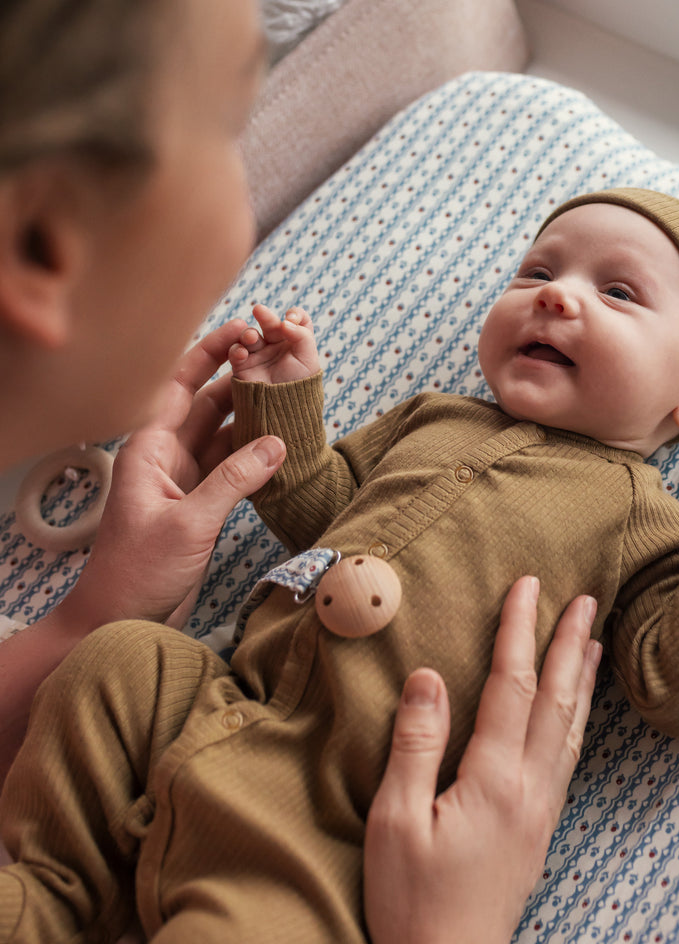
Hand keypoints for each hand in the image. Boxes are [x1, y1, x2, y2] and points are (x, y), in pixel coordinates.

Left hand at [61, 319, 286, 631]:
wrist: (117, 621)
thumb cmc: (136, 572)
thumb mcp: (190, 523)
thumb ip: (235, 480)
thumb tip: (277, 442)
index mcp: (149, 447)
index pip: (182, 384)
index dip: (212, 352)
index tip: (245, 329)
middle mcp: (165, 455)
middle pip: (209, 403)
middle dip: (242, 379)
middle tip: (281, 359)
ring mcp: (184, 478)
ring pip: (224, 433)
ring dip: (254, 417)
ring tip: (290, 394)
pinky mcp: (200, 502)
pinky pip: (232, 465)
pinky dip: (255, 453)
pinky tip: (282, 441)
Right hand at [228, 303, 320, 384]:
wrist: (283, 414)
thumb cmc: (300, 388)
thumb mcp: (309, 360)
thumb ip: (302, 336)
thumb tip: (286, 320)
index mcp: (296, 341)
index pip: (296, 319)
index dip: (295, 314)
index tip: (292, 318)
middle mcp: (277, 345)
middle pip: (270, 323)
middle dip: (266, 316)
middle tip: (259, 310)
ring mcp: (259, 354)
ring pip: (250, 336)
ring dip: (248, 334)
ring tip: (251, 338)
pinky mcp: (243, 366)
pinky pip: (236, 352)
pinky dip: (236, 350)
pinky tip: (241, 353)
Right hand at [364, 577, 601, 943]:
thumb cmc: (413, 903)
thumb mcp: (395, 822)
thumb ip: (415, 745)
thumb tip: (427, 676)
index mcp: (494, 780)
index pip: (511, 687)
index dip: (519, 631)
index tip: (527, 586)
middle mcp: (529, 789)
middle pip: (557, 701)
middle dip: (569, 645)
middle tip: (586, 599)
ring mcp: (540, 811)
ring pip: (571, 730)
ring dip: (583, 680)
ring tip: (595, 642)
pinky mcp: (539, 830)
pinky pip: (568, 758)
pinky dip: (578, 720)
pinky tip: (575, 714)